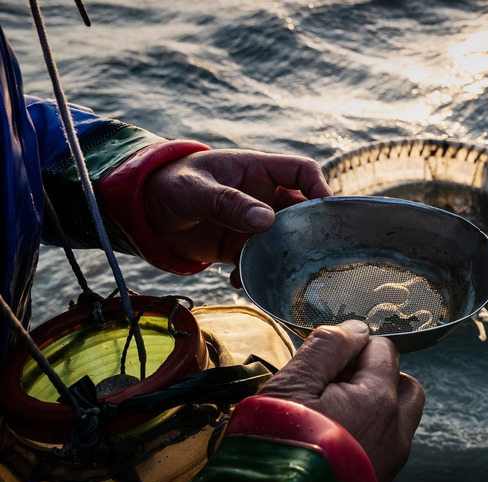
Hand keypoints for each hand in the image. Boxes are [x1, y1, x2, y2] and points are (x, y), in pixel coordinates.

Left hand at [143, 149, 331, 285]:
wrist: (138, 211)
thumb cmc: (166, 185)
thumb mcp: (195, 190)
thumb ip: (228, 203)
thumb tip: (266, 220)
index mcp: (257, 171)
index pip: (302, 172)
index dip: (319, 187)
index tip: (327, 211)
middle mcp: (261, 197)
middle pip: (301, 211)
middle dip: (309, 231)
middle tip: (314, 253)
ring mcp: (251, 224)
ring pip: (283, 241)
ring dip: (282, 258)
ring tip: (276, 274)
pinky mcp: (238, 247)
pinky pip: (259, 261)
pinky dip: (255, 274)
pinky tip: (240, 282)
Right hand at [257, 320, 425, 481]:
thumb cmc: (279, 444)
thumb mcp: (293, 384)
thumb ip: (327, 348)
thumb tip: (355, 328)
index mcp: (378, 399)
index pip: (384, 349)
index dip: (355, 346)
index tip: (329, 359)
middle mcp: (395, 430)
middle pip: (404, 384)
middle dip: (380, 374)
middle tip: (340, 381)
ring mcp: (392, 459)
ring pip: (402, 417)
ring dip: (379, 406)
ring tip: (339, 411)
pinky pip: (389, 445)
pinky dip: (373, 433)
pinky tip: (338, 437)